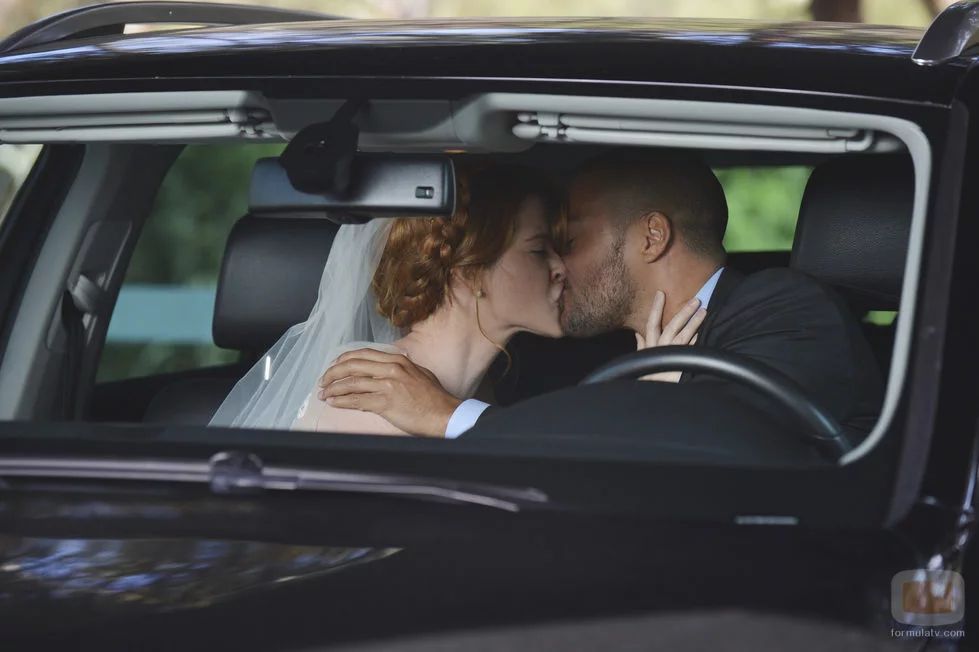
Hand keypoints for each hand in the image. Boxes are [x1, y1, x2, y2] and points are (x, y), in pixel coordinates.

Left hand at [317, 348, 461, 437]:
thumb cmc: (435, 398)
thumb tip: (388, 368)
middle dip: (333, 373)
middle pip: (353, 365)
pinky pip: (357, 400)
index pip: (363, 354)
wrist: (445, 414)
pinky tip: (334, 403)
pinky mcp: (386, 402)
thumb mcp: (419, 373)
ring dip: (333, 388)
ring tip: (323, 394)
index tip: (334, 366)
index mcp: (397, 360)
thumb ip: (402, 368)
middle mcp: (391, 368)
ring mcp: (388, 385)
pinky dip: (342, 401)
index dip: (344, 359)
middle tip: (323, 381)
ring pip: (352, 383)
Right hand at [635, 290, 706, 382]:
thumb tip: (637, 333)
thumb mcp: (642, 360)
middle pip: (671, 326)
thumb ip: (641, 345)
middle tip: (696, 300)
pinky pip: (690, 349)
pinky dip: (697, 340)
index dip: (656, 308)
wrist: (653, 395)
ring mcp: (671, 356)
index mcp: (649, 346)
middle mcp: (659, 349)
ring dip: (694, 322)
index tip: (661, 293)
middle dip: (683, 312)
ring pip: (683, 335)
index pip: (652, 323)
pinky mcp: (680, 364)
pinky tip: (704, 332)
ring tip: (704, 311)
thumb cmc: (647, 376)